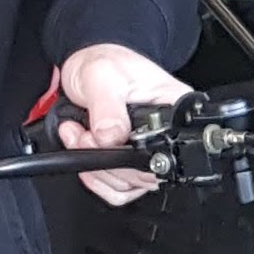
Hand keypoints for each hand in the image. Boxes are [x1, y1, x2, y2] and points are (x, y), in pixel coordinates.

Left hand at [56, 41, 187, 207]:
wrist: (90, 64)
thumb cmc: (105, 63)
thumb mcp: (103, 75)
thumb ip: (107, 107)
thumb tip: (111, 138)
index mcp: (174, 108)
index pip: (169, 146)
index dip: (134, 152)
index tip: (104, 138)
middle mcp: (168, 134)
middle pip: (147, 173)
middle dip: (105, 160)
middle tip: (84, 134)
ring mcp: (149, 152)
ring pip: (129, 184)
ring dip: (95, 168)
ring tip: (79, 134)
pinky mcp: (131, 164)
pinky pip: (118, 190)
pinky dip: (95, 179)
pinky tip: (83, 151)